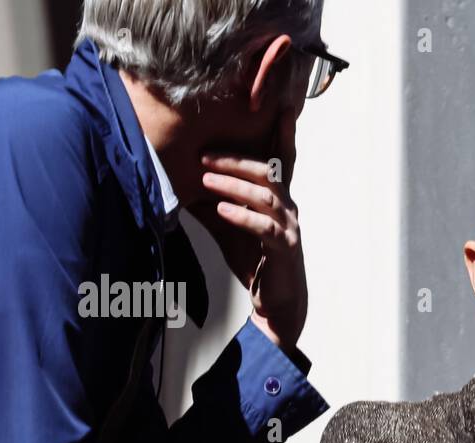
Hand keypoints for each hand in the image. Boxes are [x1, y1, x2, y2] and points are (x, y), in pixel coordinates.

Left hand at [194, 108, 306, 349]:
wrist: (277, 302)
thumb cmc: (255, 261)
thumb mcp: (231, 226)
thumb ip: (216, 203)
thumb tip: (184, 181)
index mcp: (279, 200)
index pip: (281, 162)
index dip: (283, 136)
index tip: (281, 109)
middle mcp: (289, 209)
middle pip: (268, 173)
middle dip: (236, 161)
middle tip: (204, 157)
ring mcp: (290, 229)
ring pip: (266, 196)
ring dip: (234, 185)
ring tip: (207, 179)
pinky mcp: (285, 250)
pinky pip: (264, 228)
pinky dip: (242, 217)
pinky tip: (221, 210)